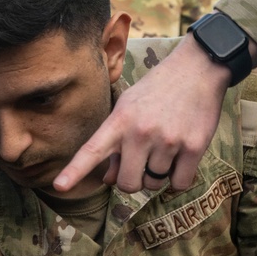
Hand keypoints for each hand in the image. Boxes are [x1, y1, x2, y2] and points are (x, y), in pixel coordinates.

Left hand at [52, 34, 232, 194]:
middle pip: (128, 184)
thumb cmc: (158, 90)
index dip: (75, 171)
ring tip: (165, 148)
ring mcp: (168, 141)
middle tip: (142, 163)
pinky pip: (179, 183)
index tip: (59, 186)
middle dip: (134, 180)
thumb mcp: (129, 108)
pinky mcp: (193, 147)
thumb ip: (116, 144)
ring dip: (158, 174)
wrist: (197, 69)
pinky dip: (178, 178)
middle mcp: (141, 132)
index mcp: (120, 120)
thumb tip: (108, 180)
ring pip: (155, 183)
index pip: (92, 150)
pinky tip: (180, 159)